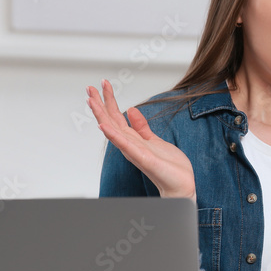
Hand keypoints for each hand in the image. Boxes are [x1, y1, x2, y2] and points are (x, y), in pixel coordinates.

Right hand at [87, 79, 196, 199]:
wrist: (180, 185)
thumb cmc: (169, 167)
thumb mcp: (154, 140)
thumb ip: (142, 127)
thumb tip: (131, 109)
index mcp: (133, 139)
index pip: (117, 117)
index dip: (109, 100)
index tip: (102, 85)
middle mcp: (130, 145)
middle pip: (110, 120)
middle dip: (100, 103)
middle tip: (89, 87)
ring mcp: (135, 151)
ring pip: (113, 130)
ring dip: (101, 115)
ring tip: (91, 101)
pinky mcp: (144, 158)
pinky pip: (126, 145)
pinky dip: (114, 135)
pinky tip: (104, 126)